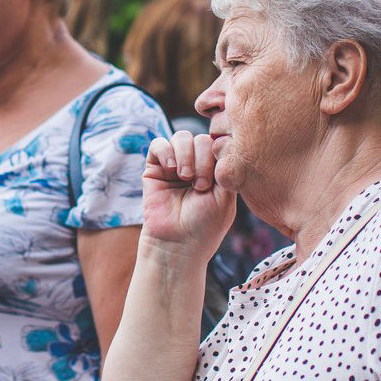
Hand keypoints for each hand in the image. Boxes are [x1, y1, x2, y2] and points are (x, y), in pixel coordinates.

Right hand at [141, 132, 236, 260]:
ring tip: (185, 178)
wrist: (178, 243)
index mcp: (215, 171)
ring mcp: (174, 166)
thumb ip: (225, 167)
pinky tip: (171, 170)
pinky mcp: (154, 169)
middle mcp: (195, 166)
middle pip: (201, 138)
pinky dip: (166, 152)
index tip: (216, 181)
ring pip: (181, 137)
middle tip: (200, 185)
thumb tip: (217, 142)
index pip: (218, 144)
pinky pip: (158, 144)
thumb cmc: (205, 226)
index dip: (218, 155)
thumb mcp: (226, 196)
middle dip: (202, 158)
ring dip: (186, 155)